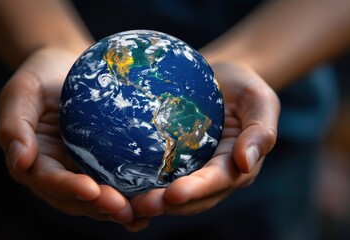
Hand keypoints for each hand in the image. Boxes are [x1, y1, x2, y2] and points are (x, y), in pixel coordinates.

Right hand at [0, 47, 132, 223]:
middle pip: (76, 199)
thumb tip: (19, 161)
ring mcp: (80, 170)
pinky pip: (115, 184)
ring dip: (118, 209)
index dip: (68, 188)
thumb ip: (14, 125)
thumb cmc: (40, 75)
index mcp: (33, 161)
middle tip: (124, 209)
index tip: (91, 189)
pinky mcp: (102, 165)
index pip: (48, 180)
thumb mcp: (21, 92)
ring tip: (142, 211)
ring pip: (97, 199)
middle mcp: (57, 173)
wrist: (67, 66)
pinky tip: (153, 203)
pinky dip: (132, 197)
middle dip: (99, 206)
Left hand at [125, 61, 279, 230]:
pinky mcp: (174, 162)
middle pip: (192, 198)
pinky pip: (158, 178)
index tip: (173, 193)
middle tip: (139, 206)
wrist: (221, 78)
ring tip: (125, 204)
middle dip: (167, 205)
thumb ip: (261, 131)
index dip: (196, 190)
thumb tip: (246, 163)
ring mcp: (192, 171)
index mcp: (236, 165)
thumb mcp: (259, 100)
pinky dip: (140, 186)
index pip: (216, 182)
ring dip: (151, 202)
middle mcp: (213, 175)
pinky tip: (117, 186)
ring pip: (172, 196)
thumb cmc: (242, 86)